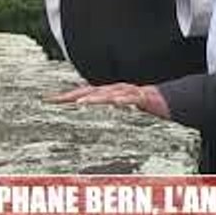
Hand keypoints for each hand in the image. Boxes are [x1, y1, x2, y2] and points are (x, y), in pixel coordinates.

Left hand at [48, 82, 170, 119]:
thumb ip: (103, 116)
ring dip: (94, 98)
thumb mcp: (117, 112)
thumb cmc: (140, 106)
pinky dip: (123, 100)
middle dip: (72, 95)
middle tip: (55, 100)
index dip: (66, 96)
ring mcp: (128, 92)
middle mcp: (115, 90)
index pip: (84, 93)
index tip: (48, 100)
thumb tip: (86, 124)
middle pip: (90, 92)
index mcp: (108, 93)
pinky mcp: (142, 97)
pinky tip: (115, 103)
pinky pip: (132, 98)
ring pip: (109, 94)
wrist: (167, 100)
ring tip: (80, 103)